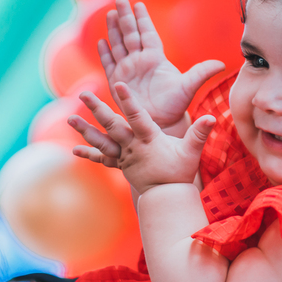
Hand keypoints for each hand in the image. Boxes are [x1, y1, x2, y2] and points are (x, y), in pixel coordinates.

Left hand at [70, 83, 213, 194]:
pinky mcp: (121, 164)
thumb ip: (200, 133)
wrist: (167, 196)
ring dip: (85, 129)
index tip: (118, 84)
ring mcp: (124, 156)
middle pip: (112, 124)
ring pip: (102, 140)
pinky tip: (74, 149)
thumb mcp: (192, 152)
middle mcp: (132, 146)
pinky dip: (89, 154)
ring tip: (69, 118)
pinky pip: (103, 159)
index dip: (128, 100)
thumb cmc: (180, 172)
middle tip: (82, 94)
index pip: (137, 116)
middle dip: (97, 108)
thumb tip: (212, 118)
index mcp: (149, 139)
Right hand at [99, 0, 223, 134]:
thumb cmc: (175, 106)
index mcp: (156, 58)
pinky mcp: (117, 83)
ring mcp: (128, 71)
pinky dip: (105, 54)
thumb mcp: (188, 87)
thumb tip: (222, 63)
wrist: (162, 124)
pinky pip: (109, 65)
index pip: (147, 34)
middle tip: (119, 0)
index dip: (142, 19)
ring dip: (113, 30)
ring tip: (109, 14)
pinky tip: (101, 42)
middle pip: (130, 34)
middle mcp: (140, 61)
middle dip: (124, 17)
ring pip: (118, 45)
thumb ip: (202, 73)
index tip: (137, 3)